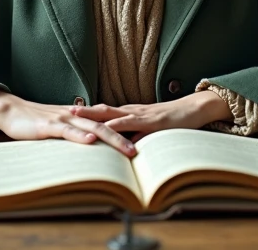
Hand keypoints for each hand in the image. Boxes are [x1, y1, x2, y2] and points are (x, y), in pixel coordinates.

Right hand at [0, 91, 136, 156]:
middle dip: (125, 138)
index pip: (106, 123)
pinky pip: (67, 130)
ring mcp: (62, 119)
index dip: (123, 132)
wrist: (10, 110)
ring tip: (127, 149)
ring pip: (92, 128)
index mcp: (79, 117)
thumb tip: (91, 145)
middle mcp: (75, 116)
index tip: (141, 144)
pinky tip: (91, 140)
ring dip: (111, 138)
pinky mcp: (48, 125)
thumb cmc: (33, 122)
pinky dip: (80, 136)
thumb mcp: (58, 129)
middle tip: (140, 152)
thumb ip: (74, 135)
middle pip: (105, 125)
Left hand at [70, 91, 232, 142]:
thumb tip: (120, 149)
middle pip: (101, 108)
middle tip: (61, 112)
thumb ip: (135, 135)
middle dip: (82, 111)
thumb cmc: (173, 120)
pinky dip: (118, 128)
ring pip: (111, 114)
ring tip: (73, 118)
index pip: (103, 111)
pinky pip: (131, 124)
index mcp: (130, 112)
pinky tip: (106, 131)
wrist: (195, 109)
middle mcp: (131, 110)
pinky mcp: (151, 121)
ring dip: (92, 115)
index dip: (85, 112)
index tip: (66, 114)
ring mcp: (141, 114)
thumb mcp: (150, 129)